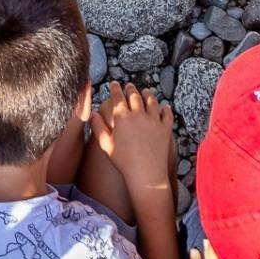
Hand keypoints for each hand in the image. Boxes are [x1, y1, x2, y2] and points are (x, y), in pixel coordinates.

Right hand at [90, 82, 175, 196]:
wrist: (146, 174)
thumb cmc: (123, 162)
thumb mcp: (106, 145)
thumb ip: (98, 127)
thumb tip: (92, 113)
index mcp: (122, 118)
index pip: (118, 97)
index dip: (115, 88)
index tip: (114, 84)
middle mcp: (138, 115)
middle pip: (135, 96)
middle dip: (131, 89)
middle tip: (129, 86)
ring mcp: (153, 121)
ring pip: (151, 101)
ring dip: (148, 94)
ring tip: (146, 91)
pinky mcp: (165, 129)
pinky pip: (167, 115)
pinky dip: (166, 109)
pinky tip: (165, 107)